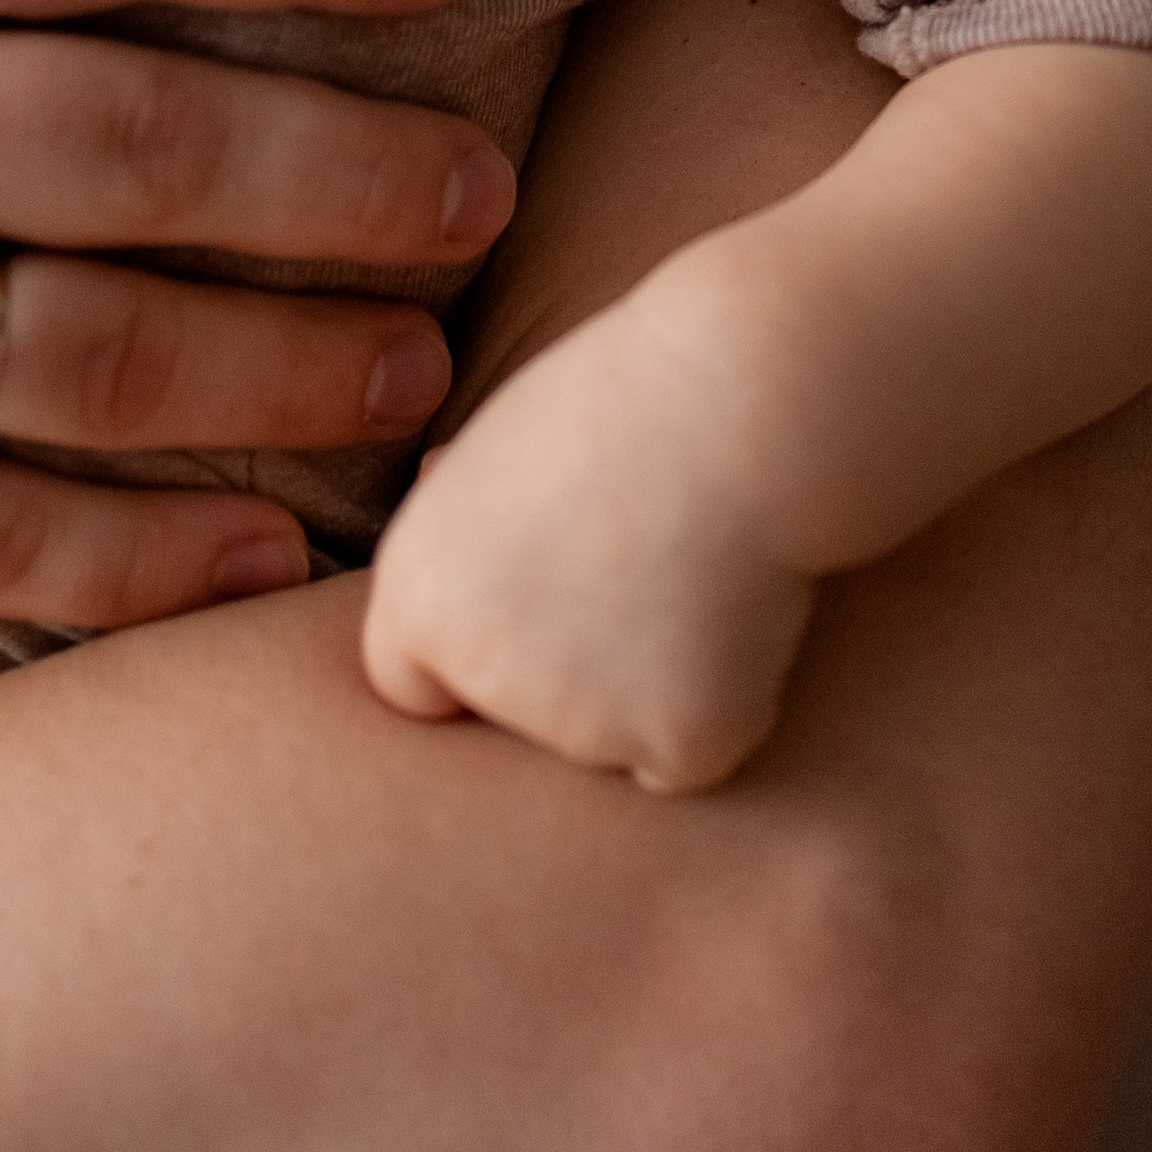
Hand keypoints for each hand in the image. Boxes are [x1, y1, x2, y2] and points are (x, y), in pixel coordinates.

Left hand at [362, 288, 815, 792]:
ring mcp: (581, 724)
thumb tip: (443, 521)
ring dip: (644, 686)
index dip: (469, 655)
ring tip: (691, 572)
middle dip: (563, 676)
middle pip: (514, 718)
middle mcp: (485, 676)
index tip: (528, 609)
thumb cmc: (626, 400)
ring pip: (606, 738)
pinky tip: (739, 615)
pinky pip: (688, 751)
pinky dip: (717, 703)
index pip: (411, 685)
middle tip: (630, 575)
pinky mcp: (677, 747)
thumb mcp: (504, 446)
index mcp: (423, 601)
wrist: (741, 408)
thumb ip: (469, 525)